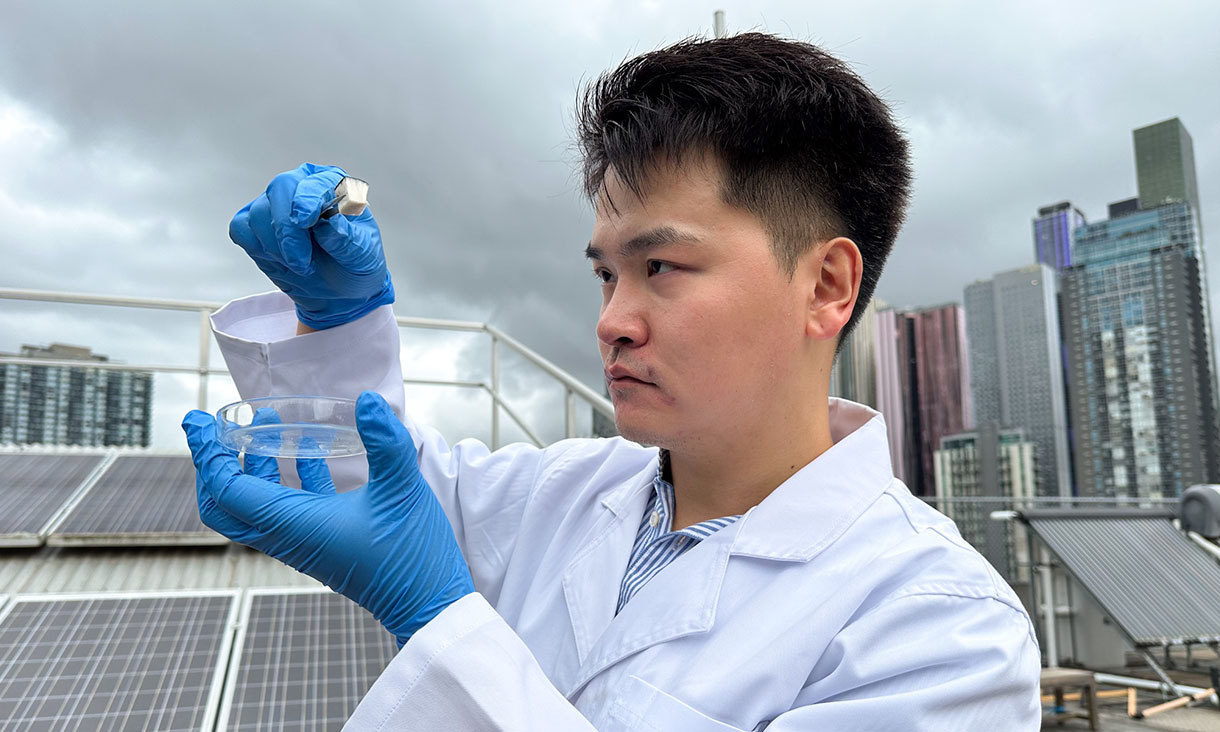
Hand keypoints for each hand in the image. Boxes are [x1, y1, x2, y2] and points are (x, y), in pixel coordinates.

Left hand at [182, 391, 473, 645]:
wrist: (430, 606)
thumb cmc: (413, 555)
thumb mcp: (402, 489)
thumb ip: (385, 441)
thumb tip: (368, 400)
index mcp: (295, 526)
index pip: (229, 491)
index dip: (209, 454)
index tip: (199, 421)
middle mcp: (291, 535)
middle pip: (226, 505)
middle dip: (214, 465)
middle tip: (214, 427)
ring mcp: (307, 539)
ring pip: (257, 505)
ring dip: (252, 466)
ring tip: (265, 424)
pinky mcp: (326, 539)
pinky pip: (292, 505)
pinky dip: (289, 475)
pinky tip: (307, 447)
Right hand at [229, 163, 394, 329]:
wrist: (339, 290)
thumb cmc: (354, 265)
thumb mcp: (363, 257)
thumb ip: (348, 241)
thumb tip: (330, 225)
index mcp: (333, 185)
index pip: (315, 183)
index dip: (308, 200)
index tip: (304, 221)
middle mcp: (301, 186)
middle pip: (280, 190)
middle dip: (287, 230)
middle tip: (301, 263)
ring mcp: (276, 203)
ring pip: (259, 214)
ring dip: (277, 248)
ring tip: (302, 266)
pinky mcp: (254, 223)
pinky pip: (242, 229)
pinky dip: (258, 250)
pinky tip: (281, 262)